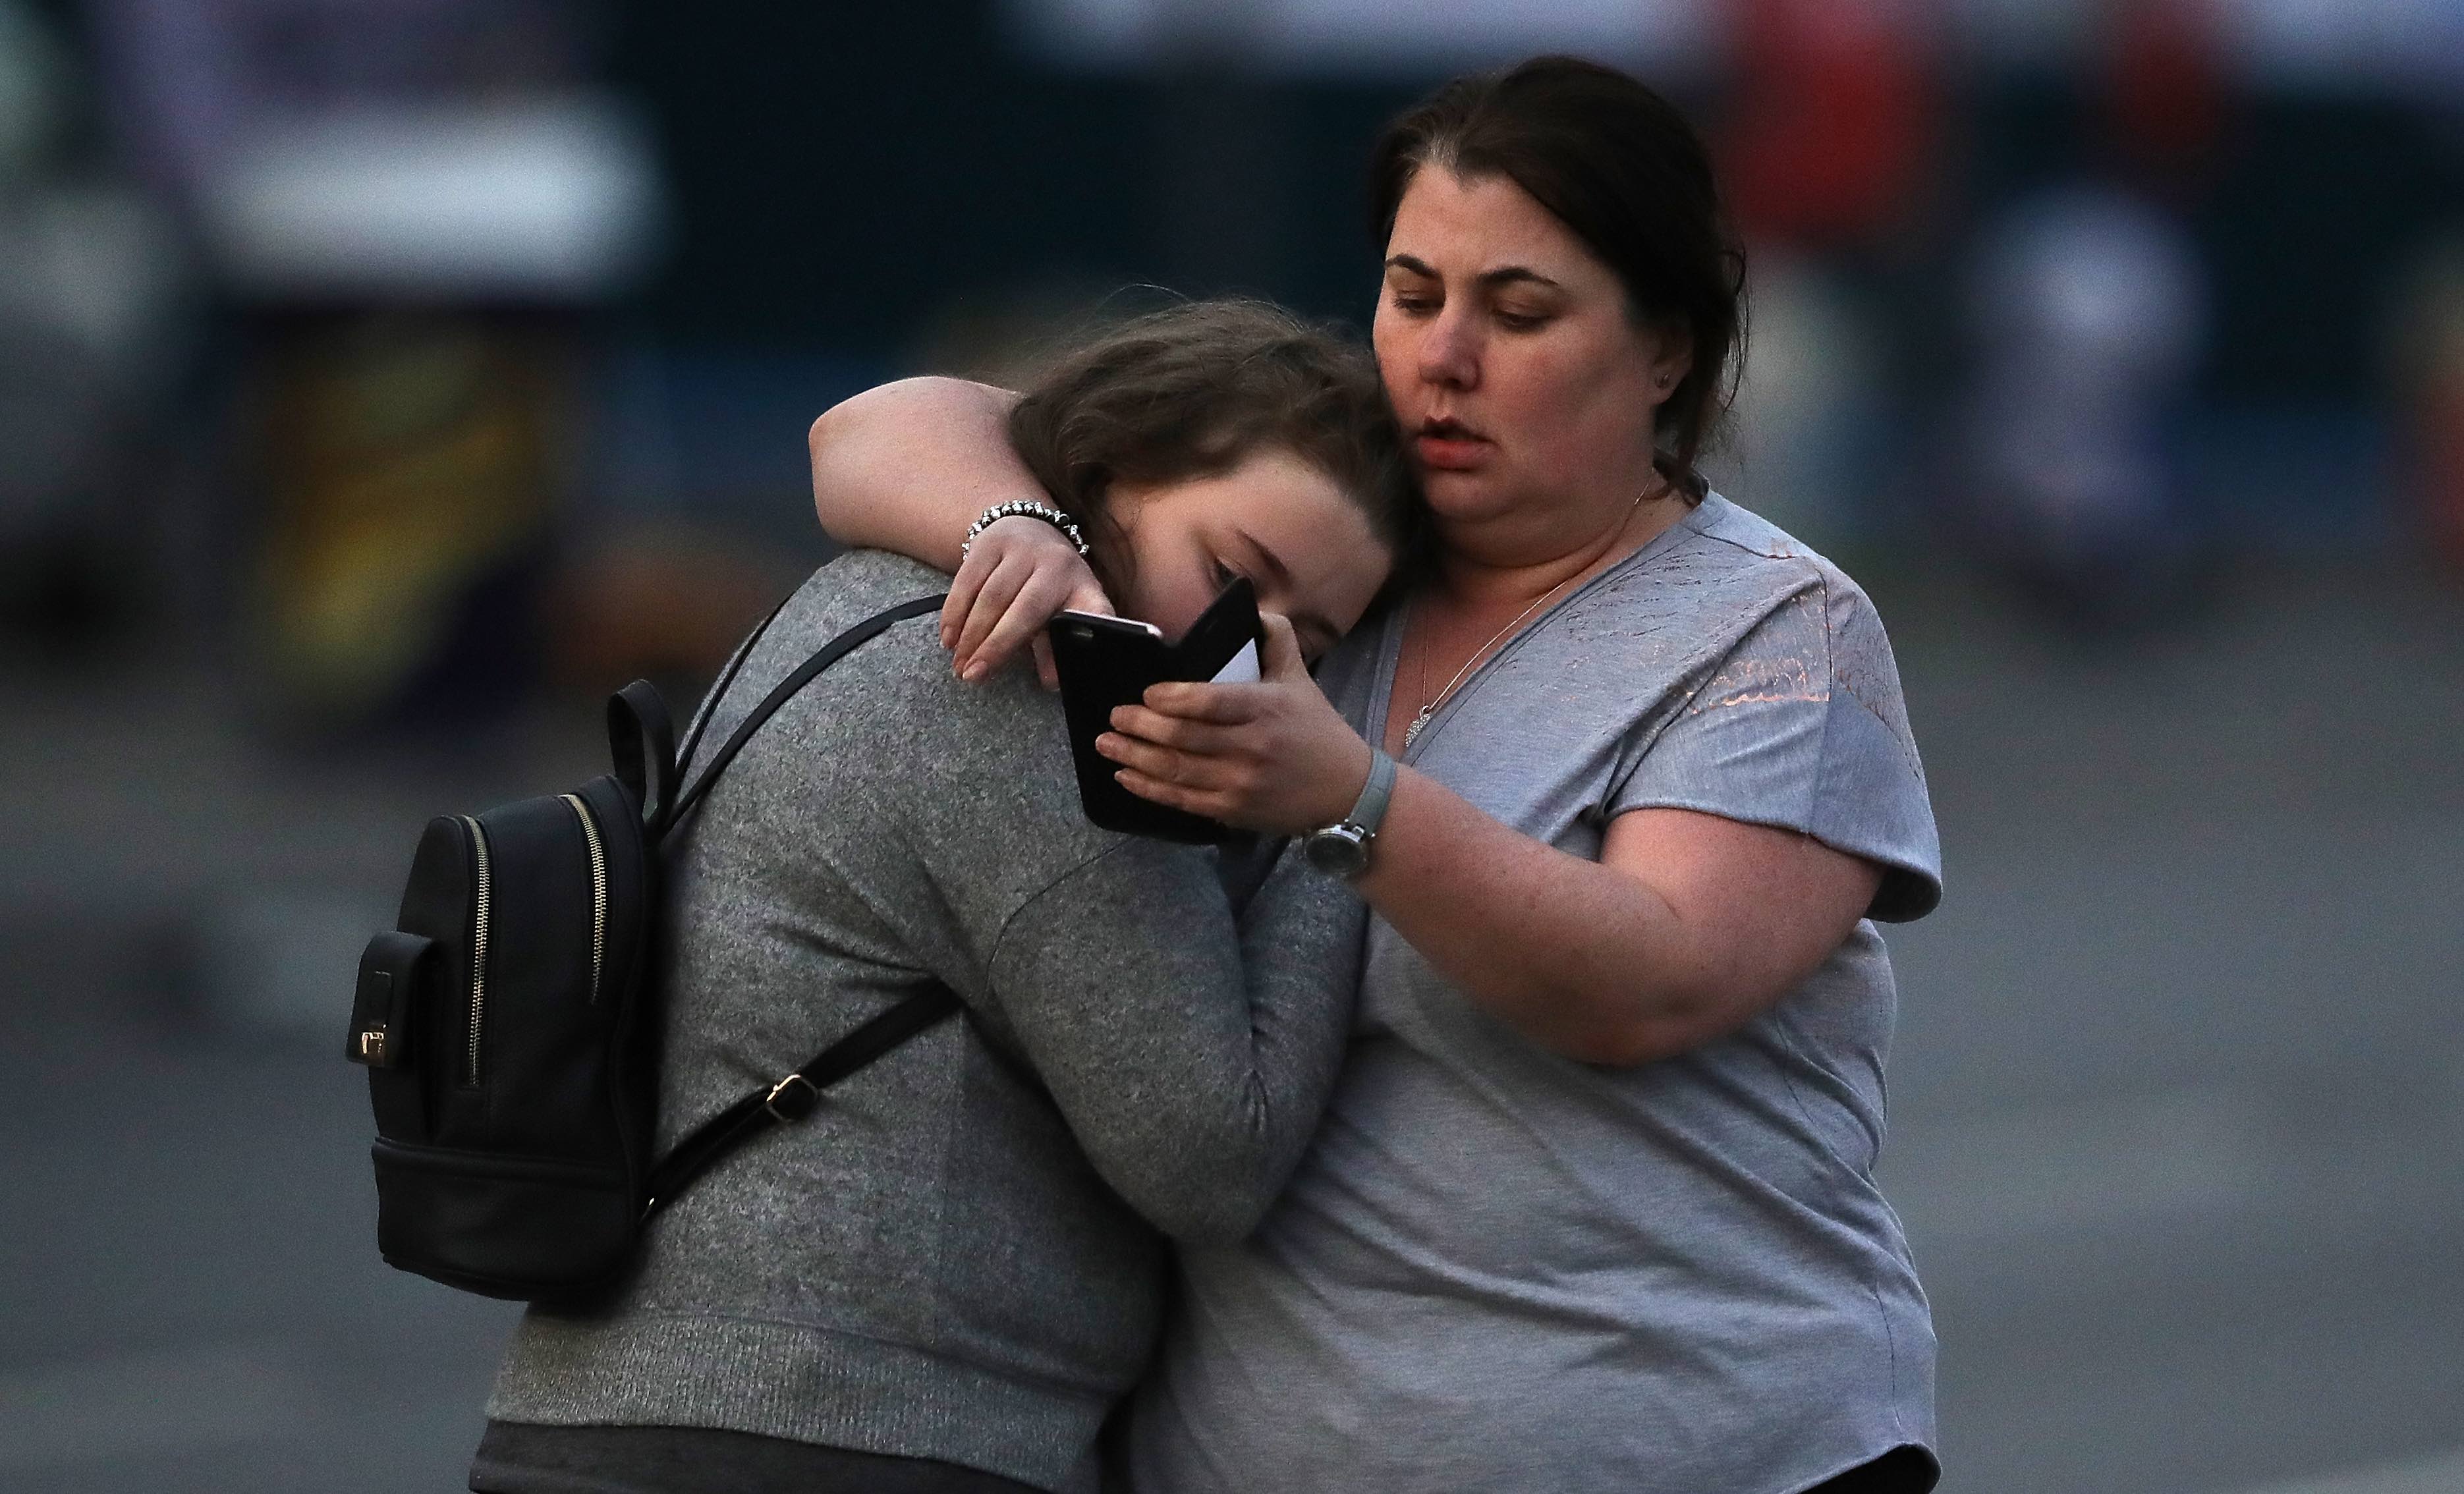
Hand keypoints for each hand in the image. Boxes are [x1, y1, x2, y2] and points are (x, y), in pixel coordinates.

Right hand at [944, 513, 1113, 687]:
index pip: (1092, 611)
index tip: (1080, 660)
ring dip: (970, 635)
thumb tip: (1052, 682)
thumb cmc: (1047, 583)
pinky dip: (954, 613)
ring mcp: (1021, 550)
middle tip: (973, 676)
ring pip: (991, 597)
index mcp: (1081, 586)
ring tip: (959, 665)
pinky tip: (949, 638)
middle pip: (1024, 610)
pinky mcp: (989, 543)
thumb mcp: (1060, 609)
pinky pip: (966, 582)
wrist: (1027, 526)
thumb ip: (1055, 646)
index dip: (1093, 629)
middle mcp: (1055, 564)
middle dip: (995, 647)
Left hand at [1098, 614, 1373, 834]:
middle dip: (1141, 726)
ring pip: (1175, 770)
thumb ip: (1277, 638)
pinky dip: (1149, 789)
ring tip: (1107, 744)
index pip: (1211, 702)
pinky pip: (1182, 800)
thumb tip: (1254, 608)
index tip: (1147, 693)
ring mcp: (1239, 783)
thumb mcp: (1301, 678)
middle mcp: (1250, 747)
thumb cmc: (1318, 730)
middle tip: (1115, 716)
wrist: (1346, 792)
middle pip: (1183, 737)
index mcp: (1265, 708)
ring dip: (1134, 757)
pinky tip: (1125, 777)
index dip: (1173, 698)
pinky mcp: (1232, 811)